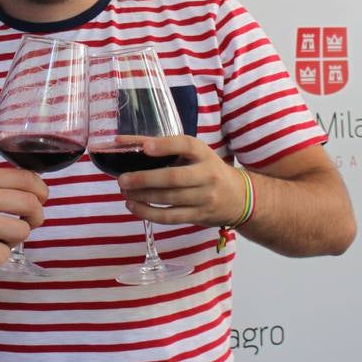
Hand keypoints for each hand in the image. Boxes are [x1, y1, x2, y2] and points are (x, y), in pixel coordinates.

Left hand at [115, 135, 243, 226]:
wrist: (239, 197)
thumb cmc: (208, 170)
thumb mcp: (197, 155)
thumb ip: (170, 150)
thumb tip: (130, 145)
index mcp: (204, 154)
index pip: (185, 145)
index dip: (164, 146)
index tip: (144, 147)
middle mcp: (206, 175)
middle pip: (173, 177)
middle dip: (144, 179)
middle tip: (122, 179)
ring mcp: (204, 198)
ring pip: (169, 199)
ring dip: (142, 197)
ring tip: (124, 192)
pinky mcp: (199, 216)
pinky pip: (170, 217)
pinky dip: (149, 213)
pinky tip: (133, 207)